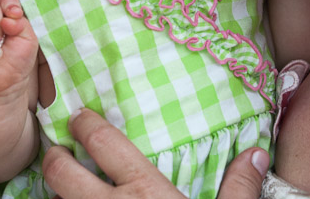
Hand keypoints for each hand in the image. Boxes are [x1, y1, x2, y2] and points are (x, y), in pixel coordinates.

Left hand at [42, 109, 268, 198]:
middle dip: (53, 157)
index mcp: (146, 191)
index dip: (84, 125)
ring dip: (56, 197)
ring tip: (64, 192)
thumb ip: (239, 188)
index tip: (78, 118)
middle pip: (59, 171)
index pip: (103, 142)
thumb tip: (256, 154)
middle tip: (57, 153)